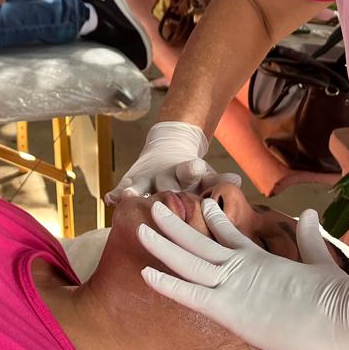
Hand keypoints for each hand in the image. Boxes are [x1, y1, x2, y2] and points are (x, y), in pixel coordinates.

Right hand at [105, 121, 238, 203]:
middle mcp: (165, 174)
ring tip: (129, 195)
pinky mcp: (133, 181)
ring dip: (135, 190)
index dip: (191, 169)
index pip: (189, 171)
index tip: (193, 165)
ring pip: (141, 185)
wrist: (168, 146)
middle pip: (164, 185)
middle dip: (163, 193)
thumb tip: (238, 180)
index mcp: (186, 172)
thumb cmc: (191, 172)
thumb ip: (218, 180)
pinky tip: (110, 199)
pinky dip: (117, 193)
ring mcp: (147, 177)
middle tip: (163, 202)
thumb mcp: (206, 175)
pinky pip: (123, 188)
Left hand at [138, 202, 348, 349]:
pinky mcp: (233, 308)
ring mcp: (236, 286)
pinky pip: (191, 294)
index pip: (230, 237)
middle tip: (156, 204)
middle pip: (200, 242)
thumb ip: (308, 240)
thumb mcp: (322, 265)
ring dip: (163, 243)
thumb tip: (311, 212)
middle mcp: (244, 268)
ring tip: (141, 223)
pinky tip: (145, 272)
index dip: (213, 221)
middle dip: (176, 225)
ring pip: (189, 260)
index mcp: (262, 262)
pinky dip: (168, 283)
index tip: (200, 206)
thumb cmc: (343, 302)